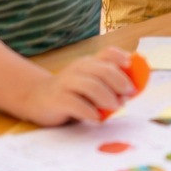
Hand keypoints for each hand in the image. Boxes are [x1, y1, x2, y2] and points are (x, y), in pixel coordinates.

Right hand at [23, 46, 138, 125]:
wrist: (36, 98)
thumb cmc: (70, 92)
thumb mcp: (88, 82)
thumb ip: (107, 83)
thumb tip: (134, 89)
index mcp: (88, 62)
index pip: (108, 52)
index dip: (122, 58)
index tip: (133, 68)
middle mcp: (77, 69)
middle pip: (103, 70)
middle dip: (120, 82)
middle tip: (129, 94)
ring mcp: (66, 83)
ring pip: (91, 86)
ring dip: (108, 97)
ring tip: (116, 107)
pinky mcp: (57, 100)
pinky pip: (76, 104)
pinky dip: (89, 111)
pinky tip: (97, 118)